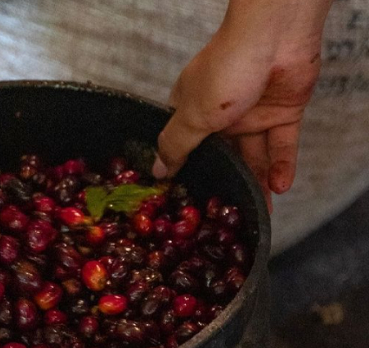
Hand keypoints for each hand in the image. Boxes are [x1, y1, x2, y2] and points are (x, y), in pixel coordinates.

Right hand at [155, 0, 332, 210]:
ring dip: (256, 181)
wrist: (276, 39)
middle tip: (224, 215)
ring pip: (254, 157)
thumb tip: (157, 170)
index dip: (185, 172)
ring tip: (257, 210)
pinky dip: (281, 166)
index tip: (186, 201)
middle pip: (221, 157)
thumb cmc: (226, 68)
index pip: (184, 147)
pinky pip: (281, 147)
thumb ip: (175, 145)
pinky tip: (279, 187)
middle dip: (225, 183)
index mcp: (191, 110)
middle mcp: (220, 116)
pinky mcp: (283, 114)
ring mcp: (253, 115)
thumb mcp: (192, 114)